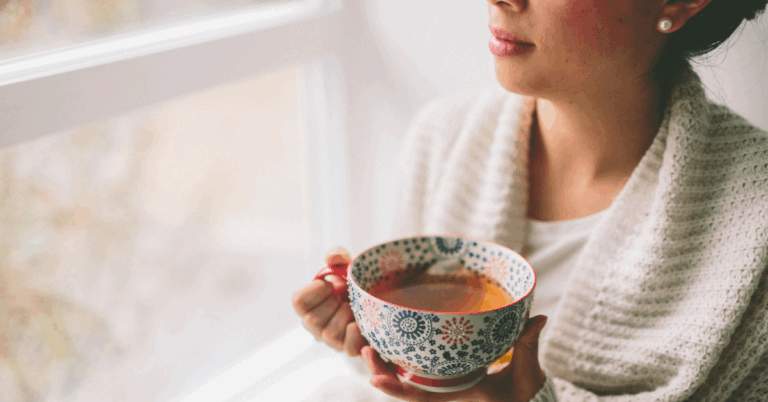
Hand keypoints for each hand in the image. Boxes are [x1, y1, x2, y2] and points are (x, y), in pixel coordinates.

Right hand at [291, 246, 367, 356]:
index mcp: (309, 304)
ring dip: (346, 315)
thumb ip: (337, 256)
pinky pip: (349, 347)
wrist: (378, 299)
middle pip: (312, 320)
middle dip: (332, 304)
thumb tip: (335, 257)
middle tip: (344, 296)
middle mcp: (316, 325)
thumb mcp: (345, 266)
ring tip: (355, 307)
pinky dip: (357, 333)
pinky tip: (361, 322)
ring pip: (330, 333)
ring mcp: (333, 340)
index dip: (314, 291)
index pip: (298, 302)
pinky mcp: (350, 349)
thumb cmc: (353, 284)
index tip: (329, 284)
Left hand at [361, 315, 548, 401]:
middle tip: (364, 348)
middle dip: (380, 370)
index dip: (397, 389)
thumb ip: (527, 346)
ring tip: (367, 342)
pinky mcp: (444, 369)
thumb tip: (537, 319)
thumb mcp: (526, 372)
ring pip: (405, 373)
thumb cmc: (523, 391)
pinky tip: (386, 337)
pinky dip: (399, 354)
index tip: (375, 380)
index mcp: (457, 395)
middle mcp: (443, 389)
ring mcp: (441, 380)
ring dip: (384, 360)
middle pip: (403, 384)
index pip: (420, 397)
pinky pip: (416, 363)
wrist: (526, 399)